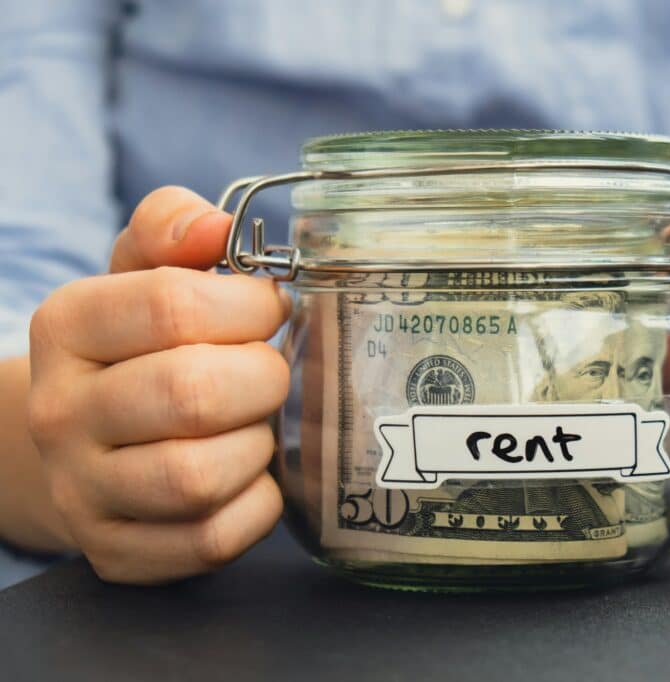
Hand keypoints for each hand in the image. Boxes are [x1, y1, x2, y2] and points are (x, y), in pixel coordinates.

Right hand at [28, 187, 289, 582]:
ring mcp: (83, 491)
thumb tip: (217, 225)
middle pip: (192, 394)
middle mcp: (61, 413)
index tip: (270, 309)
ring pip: (199, 476)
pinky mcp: (117, 552)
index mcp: (66, 327)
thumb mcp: (139, 272)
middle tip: (270, 372)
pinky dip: (257, 506)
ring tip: (255, 424)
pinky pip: (213, 538)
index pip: (172, 305)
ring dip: (257, 445)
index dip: (249, 305)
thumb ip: (173, 229)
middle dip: (263, 378)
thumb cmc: (137, 347)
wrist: (82, 443)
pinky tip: (250, 476)